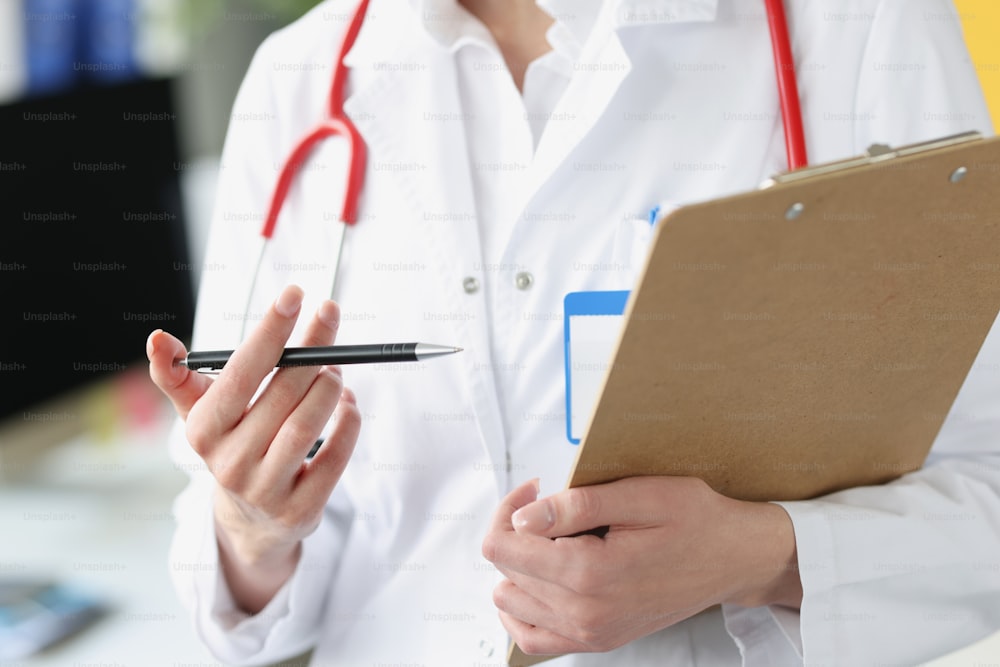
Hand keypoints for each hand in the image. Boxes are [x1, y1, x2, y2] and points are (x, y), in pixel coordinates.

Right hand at [147, 285, 361, 611]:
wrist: (248, 522)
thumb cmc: (231, 445)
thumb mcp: (200, 413)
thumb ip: (178, 374)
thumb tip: (157, 338)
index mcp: (204, 430)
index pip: (240, 372)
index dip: (270, 331)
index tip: (295, 293)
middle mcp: (231, 462)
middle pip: (283, 394)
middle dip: (313, 349)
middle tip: (329, 317)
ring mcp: (266, 490)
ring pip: (308, 425)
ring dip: (330, 387)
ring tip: (335, 368)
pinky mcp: (301, 511)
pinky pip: (335, 458)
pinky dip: (348, 424)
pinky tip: (347, 403)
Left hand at [482, 477, 801, 654]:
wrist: (734, 559)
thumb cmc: (696, 520)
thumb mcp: (641, 495)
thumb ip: (577, 506)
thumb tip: (522, 518)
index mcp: (590, 574)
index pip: (502, 546)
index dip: (508, 508)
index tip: (535, 488)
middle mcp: (585, 613)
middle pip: (503, 571)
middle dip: (514, 530)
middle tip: (548, 503)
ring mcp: (590, 633)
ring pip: (511, 601)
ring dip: (519, 565)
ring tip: (552, 537)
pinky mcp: (597, 640)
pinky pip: (533, 638)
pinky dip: (523, 608)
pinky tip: (538, 579)